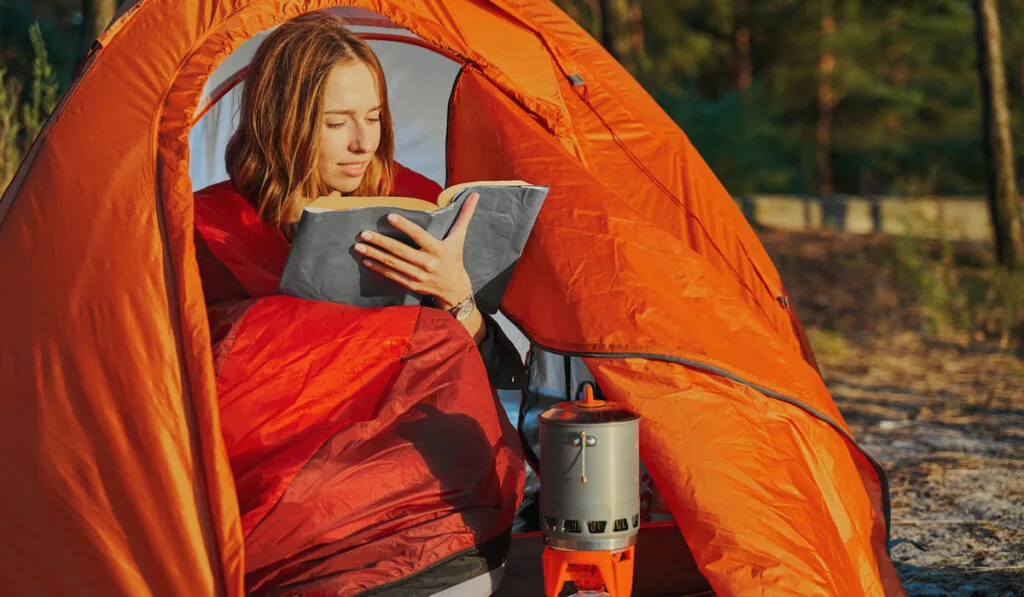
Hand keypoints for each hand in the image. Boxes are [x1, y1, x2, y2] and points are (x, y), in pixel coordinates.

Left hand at [353, 192, 478, 310]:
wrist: (455, 290)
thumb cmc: (455, 258)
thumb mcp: (460, 237)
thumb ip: (464, 215)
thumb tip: (475, 194)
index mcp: (438, 249)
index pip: (419, 236)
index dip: (405, 226)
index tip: (390, 216)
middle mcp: (427, 264)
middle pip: (400, 251)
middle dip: (380, 242)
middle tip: (364, 233)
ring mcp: (418, 276)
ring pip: (392, 264)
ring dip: (374, 254)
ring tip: (359, 245)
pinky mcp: (411, 285)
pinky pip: (391, 275)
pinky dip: (378, 268)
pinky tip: (366, 260)